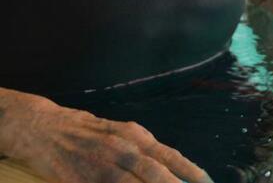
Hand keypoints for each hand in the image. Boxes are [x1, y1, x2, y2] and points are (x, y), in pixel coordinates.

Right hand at [4, 92, 211, 182]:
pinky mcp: (83, 180)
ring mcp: (103, 166)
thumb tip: (169, 167)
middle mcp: (124, 149)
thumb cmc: (89, 132)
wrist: (48, 129)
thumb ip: (144, 151)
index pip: (170, 156)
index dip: (190, 171)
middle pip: (155, 173)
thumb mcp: (122, 134)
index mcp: (137, 136)